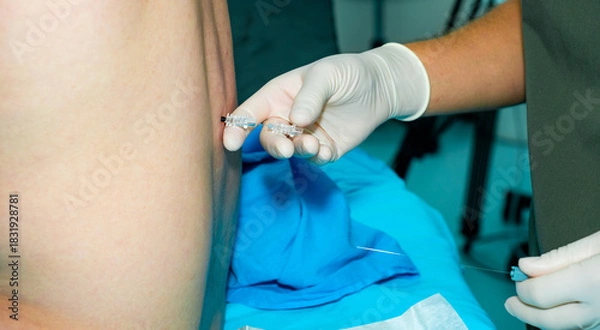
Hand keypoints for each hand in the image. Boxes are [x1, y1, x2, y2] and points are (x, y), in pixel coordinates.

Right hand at [222, 43, 429, 162]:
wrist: (380, 88)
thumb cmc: (348, 73)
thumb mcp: (327, 75)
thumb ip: (310, 95)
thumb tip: (296, 120)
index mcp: (279, 95)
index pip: (251, 111)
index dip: (237, 127)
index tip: (230, 143)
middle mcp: (288, 116)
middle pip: (268, 136)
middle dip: (273, 145)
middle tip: (285, 148)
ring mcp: (305, 135)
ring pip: (289, 150)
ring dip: (297, 152)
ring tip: (313, 145)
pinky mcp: (324, 148)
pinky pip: (314, 160)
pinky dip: (317, 158)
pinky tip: (326, 150)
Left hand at [505, 230, 599, 329]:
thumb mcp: (596, 242)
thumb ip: (559, 257)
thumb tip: (526, 267)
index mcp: (592, 281)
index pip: (539, 294)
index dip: (523, 286)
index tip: (518, 277)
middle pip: (548, 320)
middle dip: (524, 311)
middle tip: (511, 303)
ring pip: (564, 328)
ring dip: (544, 319)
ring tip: (529, 307)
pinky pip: (581, 328)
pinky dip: (565, 321)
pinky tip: (557, 311)